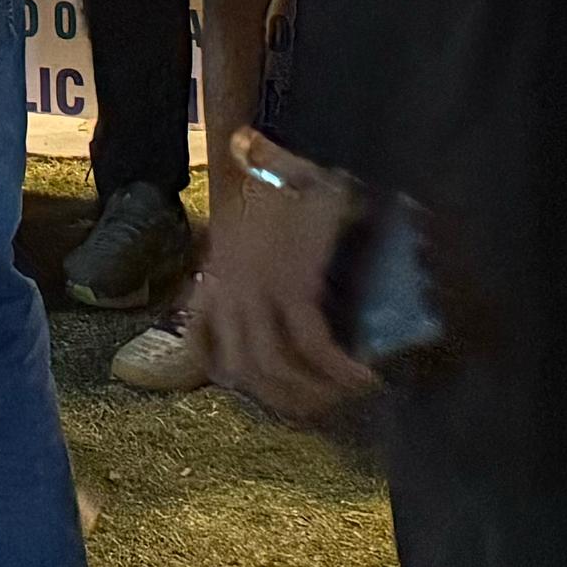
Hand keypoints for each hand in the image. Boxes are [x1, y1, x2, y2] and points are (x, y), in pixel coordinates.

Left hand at [187, 131, 377, 419]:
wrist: (301, 157)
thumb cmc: (283, 183)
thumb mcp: (257, 210)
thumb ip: (252, 237)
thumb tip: (255, 206)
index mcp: (218, 274)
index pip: (202, 341)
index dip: (226, 375)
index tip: (261, 391)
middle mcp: (229, 288)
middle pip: (241, 368)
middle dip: (279, 398)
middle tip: (316, 409)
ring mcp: (256, 289)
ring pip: (273, 367)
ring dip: (311, 393)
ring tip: (344, 398)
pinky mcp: (292, 286)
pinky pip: (313, 346)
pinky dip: (339, 370)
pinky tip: (364, 378)